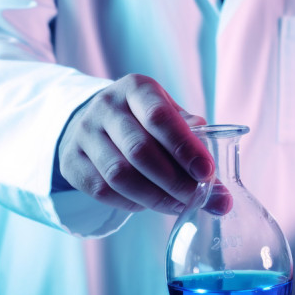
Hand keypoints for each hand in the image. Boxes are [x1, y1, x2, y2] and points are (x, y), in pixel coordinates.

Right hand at [57, 74, 226, 214]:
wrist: (93, 121)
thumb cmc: (145, 122)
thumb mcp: (171, 118)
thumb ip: (198, 148)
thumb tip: (224, 197)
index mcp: (137, 88)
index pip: (160, 117)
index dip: (185, 148)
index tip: (207, 173)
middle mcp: (106, 105)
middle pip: (139, 150)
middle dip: (173, 180)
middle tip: (196, 198)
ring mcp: (84, 133)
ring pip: (119, 175)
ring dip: (154, 197)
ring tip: (178, 205)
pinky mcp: (70, 160)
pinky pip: (102, 190)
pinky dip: (130, 203)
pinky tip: (148, 203)